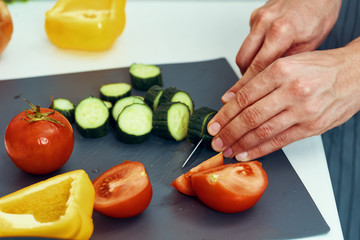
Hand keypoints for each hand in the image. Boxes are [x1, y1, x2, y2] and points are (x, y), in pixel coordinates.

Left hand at [207, 38, 359, 160]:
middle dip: (228, 132)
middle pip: (250, 116)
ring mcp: (303, 110)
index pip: (244, 96)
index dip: (225, 114)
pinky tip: (246, 153)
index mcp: (281, 70)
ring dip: (241, 143)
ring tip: (227, 149)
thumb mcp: (286, 64)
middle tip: (216, 140)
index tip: (214, 124)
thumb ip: (258, 81)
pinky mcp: (312, 127)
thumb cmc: (319, 68)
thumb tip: (230, 98)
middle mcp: (291, 90)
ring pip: (263, 131)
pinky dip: (260, 150)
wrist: (355, 74)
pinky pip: (280, 142)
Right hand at [222, 0, 341, 102]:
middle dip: (244, 80)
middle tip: (247, 93)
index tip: (243, 99)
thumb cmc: (317, 13)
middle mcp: (265, 22)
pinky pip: (248, 41)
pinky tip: (262, 57)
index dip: (249, 87)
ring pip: (242, 52)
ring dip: (247, 67)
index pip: (258, 67)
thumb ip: (288, 64)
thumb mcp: (310, 44)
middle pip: (244, 61)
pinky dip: (252, 52)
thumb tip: (273, 85)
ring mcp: (258, 18)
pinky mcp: (254, 16)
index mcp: (281, 30)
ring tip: (256, 78)